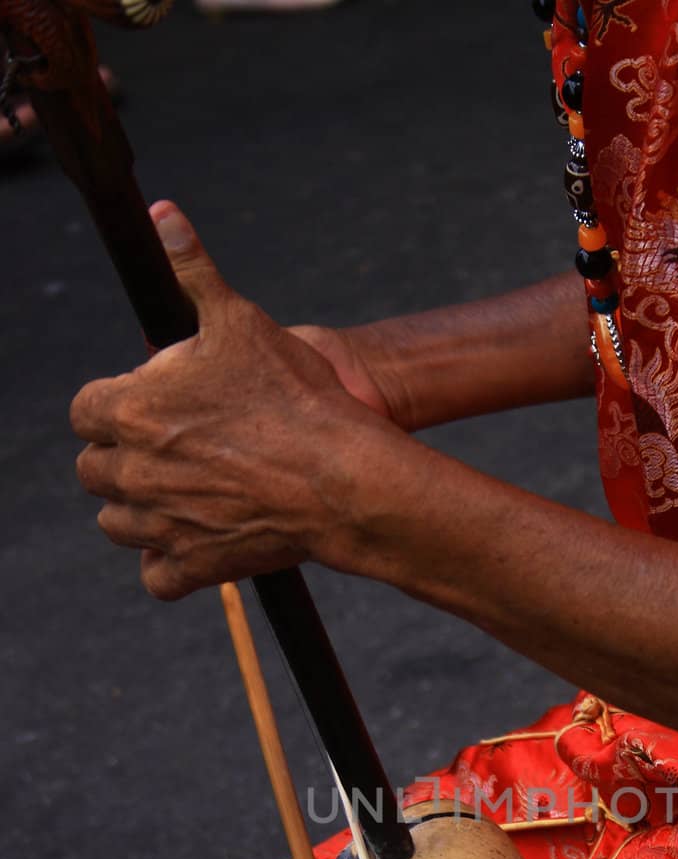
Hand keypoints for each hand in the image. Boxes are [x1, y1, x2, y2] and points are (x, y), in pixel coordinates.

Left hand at [71, 203, 402, 599]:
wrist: (344, 476)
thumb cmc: (296, 396)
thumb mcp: (241, 321)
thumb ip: (194, 271)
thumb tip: (165, 213)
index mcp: (130, 410)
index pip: (83, 412)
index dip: (113, 406)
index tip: (147, 407)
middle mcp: (133, 471)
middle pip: (94, 470)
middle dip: (122, 458)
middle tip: (171, 450)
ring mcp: (160, 523)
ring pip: (116, 524)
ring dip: (138, 510)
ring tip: (180, 493)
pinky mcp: (193, 566)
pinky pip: (155, 577)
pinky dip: (167, 564)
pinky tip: (192, 540)